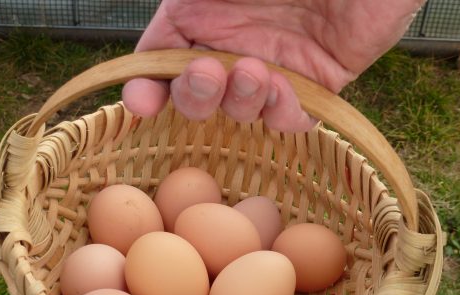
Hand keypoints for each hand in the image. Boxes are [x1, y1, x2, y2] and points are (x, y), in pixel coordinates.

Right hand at [122, 0, 424, 131]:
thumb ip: (188, 0)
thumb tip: (154, 41)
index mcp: (204, 11)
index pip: (161, 58)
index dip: (147, 86)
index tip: (141, 103)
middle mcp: (235, 43)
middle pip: (196, 94)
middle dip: (194, 96)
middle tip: (207, 74)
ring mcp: (275, 65)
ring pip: (240, 110)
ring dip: (239, 101)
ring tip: (255, 71)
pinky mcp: (318, 83)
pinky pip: (290, 118)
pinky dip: (281, 113)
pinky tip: (284, 88)